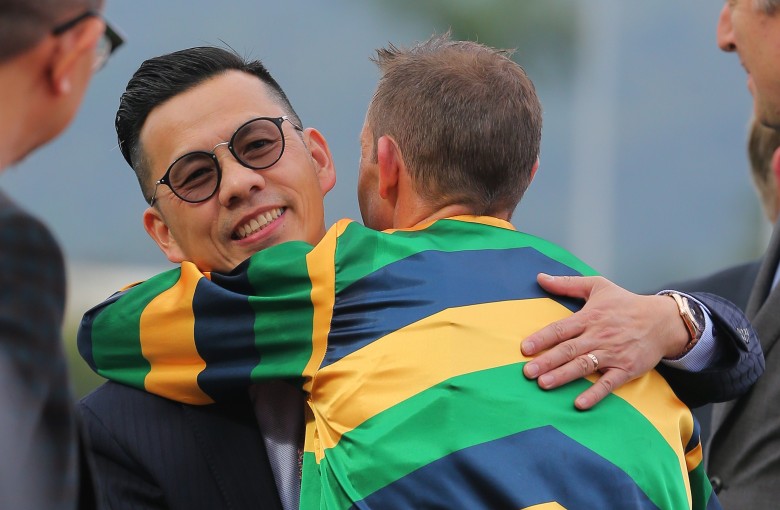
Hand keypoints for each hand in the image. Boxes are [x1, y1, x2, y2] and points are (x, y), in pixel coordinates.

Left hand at [520, 274, 689, 409]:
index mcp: (589, 317)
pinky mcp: (626, 369)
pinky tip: (579, 403)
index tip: (525, 348)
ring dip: (563, 376)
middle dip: (547, 361)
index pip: (561, 329)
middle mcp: (598, 336)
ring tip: (544, 384)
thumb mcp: (597, 286)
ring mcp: (612, 354)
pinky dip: (594, 393)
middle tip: (527, 372)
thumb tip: (540, 277)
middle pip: (568, 350)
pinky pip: (608, 383)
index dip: (542, 338)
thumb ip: (567, 283)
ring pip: (584, 366)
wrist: (662, 321)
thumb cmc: (625, 303)